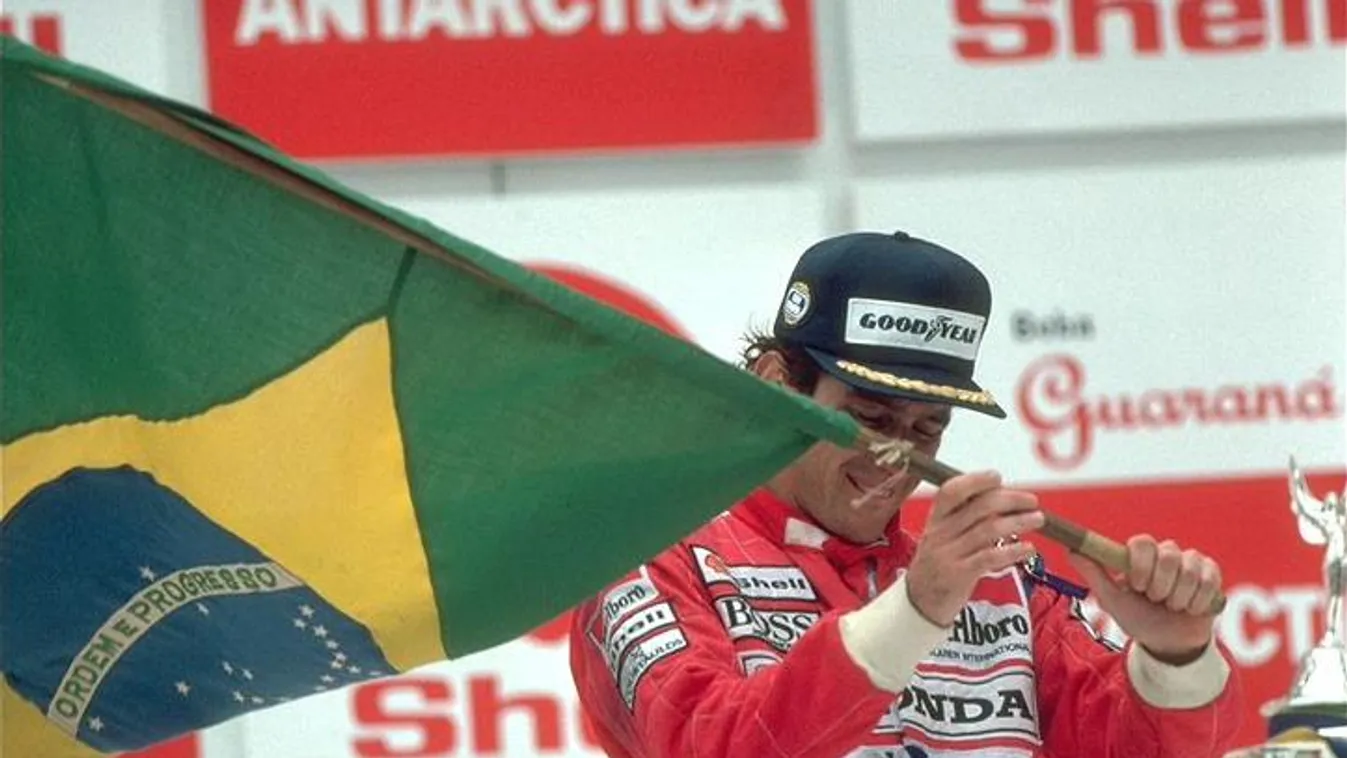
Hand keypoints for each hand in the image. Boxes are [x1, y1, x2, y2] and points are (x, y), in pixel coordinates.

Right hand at [906, 471, 1042, 626]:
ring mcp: (949, 555)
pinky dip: (1013, 550)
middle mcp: (940, 534)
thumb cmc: (936, 567)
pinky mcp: (959, 575)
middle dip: (1010, 500)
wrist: (918, 603)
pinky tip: (1028, 548)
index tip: (997, 477)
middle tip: (1031, 501)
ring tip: (1037, 519)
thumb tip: (999, 499)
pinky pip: (990, 557)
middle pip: (978, 507)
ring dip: (1018, 522)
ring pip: (988, 530)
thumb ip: (963, 519)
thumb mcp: (941, 538)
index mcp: (935, 520)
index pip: (951, 491)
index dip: (975, 481)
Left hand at [1068, 535, 1222, 664]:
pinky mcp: (1211, 574)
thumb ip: (1093, 573)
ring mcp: (1190, 562)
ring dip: (1179, 597)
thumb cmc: (1138, 618)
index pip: (1143, 542)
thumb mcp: (1112, 600)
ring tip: (1172, 607)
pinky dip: (1197, 601)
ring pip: (1189, 569)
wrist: (1169, 644)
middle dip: (1160, 585)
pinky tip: (1190, 609)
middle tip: (1156, 600)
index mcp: (1140, 556)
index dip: (1142, 564)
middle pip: (1169, 553)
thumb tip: (1072, 549)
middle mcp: (1165, 553)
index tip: (1138, 585)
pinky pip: (1209, 579)